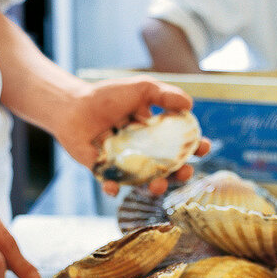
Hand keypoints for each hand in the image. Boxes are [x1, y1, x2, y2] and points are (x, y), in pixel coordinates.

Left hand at [56, 77, 210, 194]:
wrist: (73, 105)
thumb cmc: (108, 96)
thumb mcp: (140, 89)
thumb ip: (164, 95)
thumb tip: (190, 105)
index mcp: (155, 134)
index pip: (181, 143)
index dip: (195, 147)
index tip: (203, 147)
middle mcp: (144, 151)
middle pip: (168, 168)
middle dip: (180, 173)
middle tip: (185, 172)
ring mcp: (126, 163)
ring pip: (145, 181)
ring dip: (155, 186)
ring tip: (157, 185)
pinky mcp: (104, 171)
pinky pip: (111, 184)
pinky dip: (113, 188)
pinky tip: (115, 188)